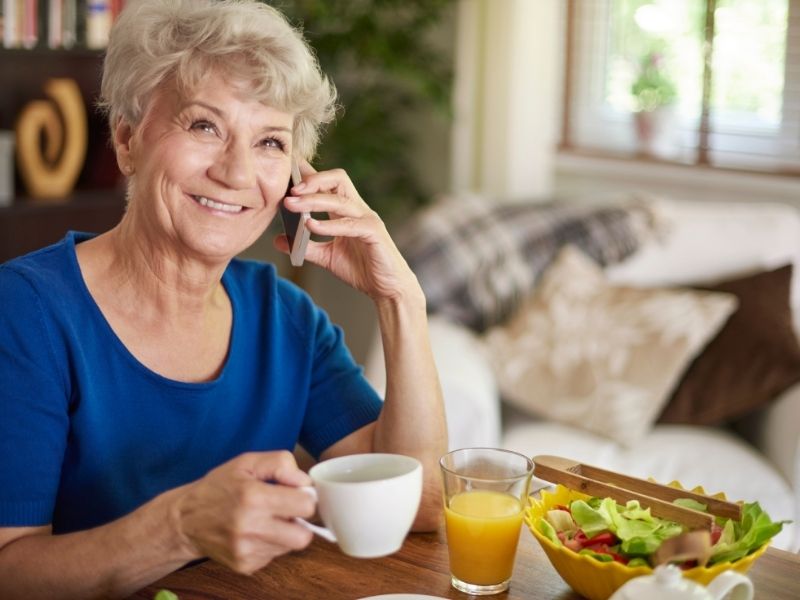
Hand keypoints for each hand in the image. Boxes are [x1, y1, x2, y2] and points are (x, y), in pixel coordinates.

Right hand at [173, 451, 314, 573]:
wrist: (184, 520)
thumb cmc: (218, 487)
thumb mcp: (247, 462)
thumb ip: (281, 463)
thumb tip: (305, 483)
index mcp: (253, 497)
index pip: (305, 506)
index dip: (305, 498)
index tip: (295, 494)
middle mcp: (250, 527)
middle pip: (303, 536)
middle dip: (300, 522)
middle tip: (286, 511)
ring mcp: (246, 550)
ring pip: (289, 547)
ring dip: (285, 533)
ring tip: (266, 519)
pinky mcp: (244, 565)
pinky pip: (273, 556)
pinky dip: (270, 544)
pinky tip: (254, 532)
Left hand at [275, 162, 422, 303]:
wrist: (387, 289)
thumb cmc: (362, 270)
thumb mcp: (327, 257)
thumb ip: (304, 246)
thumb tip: (278, 240)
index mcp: (347, 211)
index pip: (329, 183)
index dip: (310, 174)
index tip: (288, 170)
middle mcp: (358, 210)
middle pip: (338, 179)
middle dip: (313, 180)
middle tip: (290, 188)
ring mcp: (367, 219)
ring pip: (340, 200)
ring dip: (313, 200)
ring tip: (291, 204)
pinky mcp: (374, 233)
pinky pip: (350, 224)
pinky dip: (329, 224)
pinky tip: (311, 225)